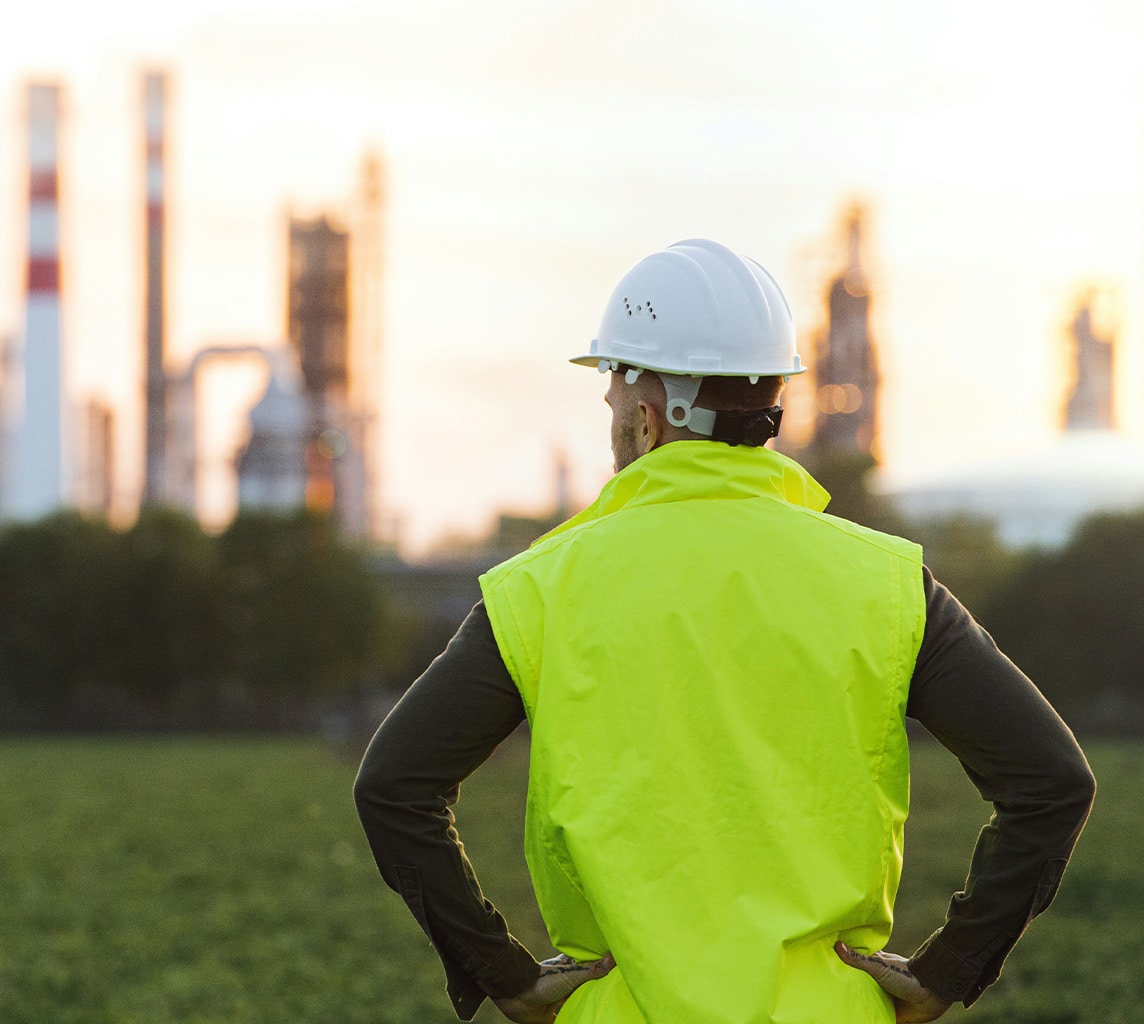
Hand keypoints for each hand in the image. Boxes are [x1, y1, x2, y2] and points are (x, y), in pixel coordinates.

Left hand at [493, 952, 615, 1022]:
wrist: (517, 996)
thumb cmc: (543, 981)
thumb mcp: (571, 974)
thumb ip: (592, 969)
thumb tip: (613, 957)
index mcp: (568, 968)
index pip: (587, 966)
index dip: (598, 968)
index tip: (612, 971)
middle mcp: (563, 982)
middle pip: (582, 986)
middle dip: (592, 990)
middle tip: (609, 995)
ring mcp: (556, 999)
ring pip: (573, 1003)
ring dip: (582, 1006)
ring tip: (598, 1010)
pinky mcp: (548, 1016)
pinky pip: (562, 1020)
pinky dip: (570, 1021)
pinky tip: (579, 1022)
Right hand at [834, 941, 951, 1022]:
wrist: (931, 994)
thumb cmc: (905, 975)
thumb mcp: (879, 966)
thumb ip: (859, 959)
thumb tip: (837, 945)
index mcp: (874, 968)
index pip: (855, 967)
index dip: (842, 967)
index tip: (825, 967)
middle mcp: (877, 984)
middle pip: (858, 987)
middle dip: (847, 990)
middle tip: (828, 993)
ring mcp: (884, 999)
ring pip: (866, 1003)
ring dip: (858, 1007)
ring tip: (838, 1010)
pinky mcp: (891, 1015)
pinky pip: (877, 1019)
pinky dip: (869, 1020)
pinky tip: (859, 1020)